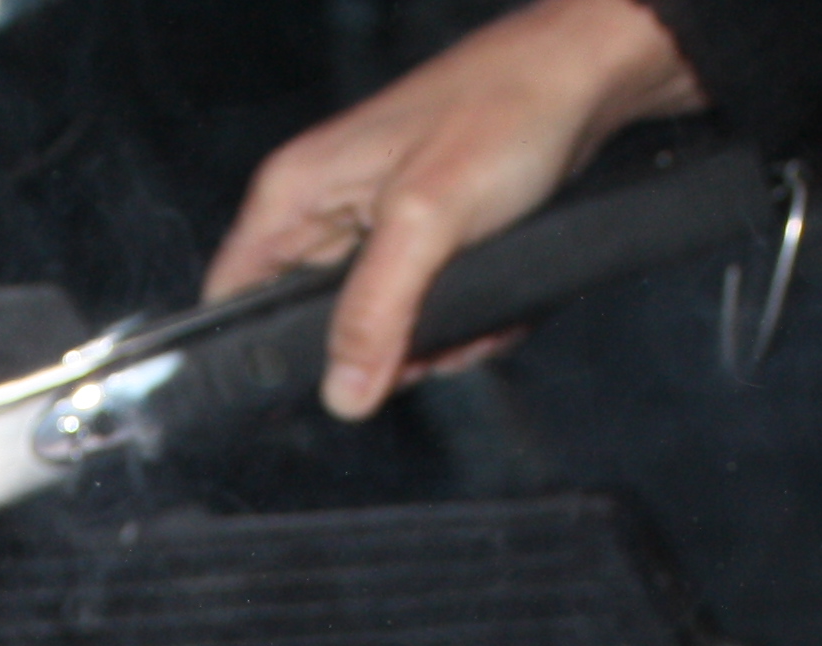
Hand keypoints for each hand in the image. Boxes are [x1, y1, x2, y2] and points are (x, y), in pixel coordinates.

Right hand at [202, 0, 706, 419]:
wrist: (588, 78)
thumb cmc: (506, 111)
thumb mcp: (429, 220)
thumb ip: (376, 311)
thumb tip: (341, 391)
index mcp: (295, 192)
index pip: (233, 295)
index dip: (260, 352)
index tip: (317, 386)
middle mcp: (324, 210)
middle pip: (313, 327)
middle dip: (374, 353)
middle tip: (425, 343)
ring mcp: (373, 227)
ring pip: (375, 327)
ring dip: (427, 341)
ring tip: (472, 309)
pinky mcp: (420, 240)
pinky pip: (421, 310)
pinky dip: (459, 320)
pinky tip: (491, 302)